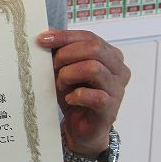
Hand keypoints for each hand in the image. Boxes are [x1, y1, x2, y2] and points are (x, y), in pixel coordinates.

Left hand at [37, 29, 130, 155]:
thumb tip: (46, 34)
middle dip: (66, 55)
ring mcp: (117, 89)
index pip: (89, 37)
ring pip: (93, 68)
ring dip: (69, 75)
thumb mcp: (65, 69)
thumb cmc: (73, 95)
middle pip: (93, 48)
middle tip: (52, 67)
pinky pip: (94, 96)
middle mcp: (118, 70)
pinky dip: (76, 95)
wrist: (80, 128)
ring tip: (60, 85)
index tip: (42, 39)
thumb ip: (61, 51)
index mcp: (110, 55)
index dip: (64, 36)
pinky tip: (69, 99)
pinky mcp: (111, 109)